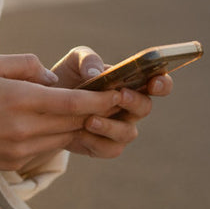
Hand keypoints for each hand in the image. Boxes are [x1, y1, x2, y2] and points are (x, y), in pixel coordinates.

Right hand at [0, 52, 123, 173]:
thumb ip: (26, 64)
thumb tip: (53, 79)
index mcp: (20, 99)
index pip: (73, 103)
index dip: (100, 100)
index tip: (118, 93)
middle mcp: (25, 128)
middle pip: (74, 122)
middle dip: (96, 112)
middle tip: (112, 100)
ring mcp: (21, 149)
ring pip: (64, 137)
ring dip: (76, 124)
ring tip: (85, 111)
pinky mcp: (15, 162)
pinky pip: (47, 148)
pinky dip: (56, 135)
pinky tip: (51, 124)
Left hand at [53, 46, 172, 159]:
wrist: (47, 106)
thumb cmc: (67, 79)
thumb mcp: (73, 62)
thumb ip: (87, 59)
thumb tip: (97, 72)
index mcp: (130, 83)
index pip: (158, 83)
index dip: (162, 84)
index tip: (155, 82)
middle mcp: (130, 108)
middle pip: (145, 107)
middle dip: (134, 101)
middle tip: (119, 95)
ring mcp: (120, 128)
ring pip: (128, 132)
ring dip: (110, 126)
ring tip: (89, 119)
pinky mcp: (105, 146)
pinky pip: (109, 148)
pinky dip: (95, 141)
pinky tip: (80, 133)